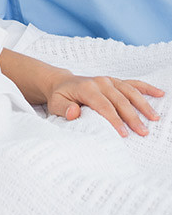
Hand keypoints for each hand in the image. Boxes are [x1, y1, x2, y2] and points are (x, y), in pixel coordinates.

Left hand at [45, 70, 163, 136]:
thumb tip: (74, 112)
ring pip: (129, 91)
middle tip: (143, 132)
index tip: (124, 134)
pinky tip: (159, 93)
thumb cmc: (60, 97)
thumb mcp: (55, 104)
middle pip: (119, 100)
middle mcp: (100, 82)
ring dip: (143, 104)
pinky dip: (146, 88)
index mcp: (86, 88)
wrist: (62, 83)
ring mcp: (109, 80)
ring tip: (154, 118)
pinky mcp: (115, 81)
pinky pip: (133, 83)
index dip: (114, 120)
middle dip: (132, 117)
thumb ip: (63, 110)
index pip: (103, 105)